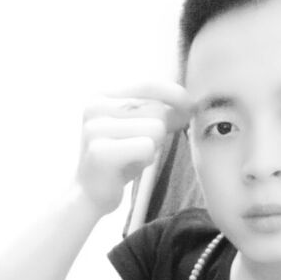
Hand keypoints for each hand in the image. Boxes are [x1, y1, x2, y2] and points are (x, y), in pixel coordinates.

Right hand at [77, 81, 192, 215]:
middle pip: (156, 109)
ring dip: (152, 147)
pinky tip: (128, 167)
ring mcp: (95, 128)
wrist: (90, 194)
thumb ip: (162, 114)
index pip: (149, 85)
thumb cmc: (119, 161)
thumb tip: (189, 104)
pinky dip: (145, 159)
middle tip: (142, 148)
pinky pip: (147, 147)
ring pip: (156, 128)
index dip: (175, 95)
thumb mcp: (141, 130)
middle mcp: (95, 106)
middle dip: (161, 131)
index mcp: (102, 96)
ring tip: (133, 157)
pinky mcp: (101, 151)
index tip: (190, 107)